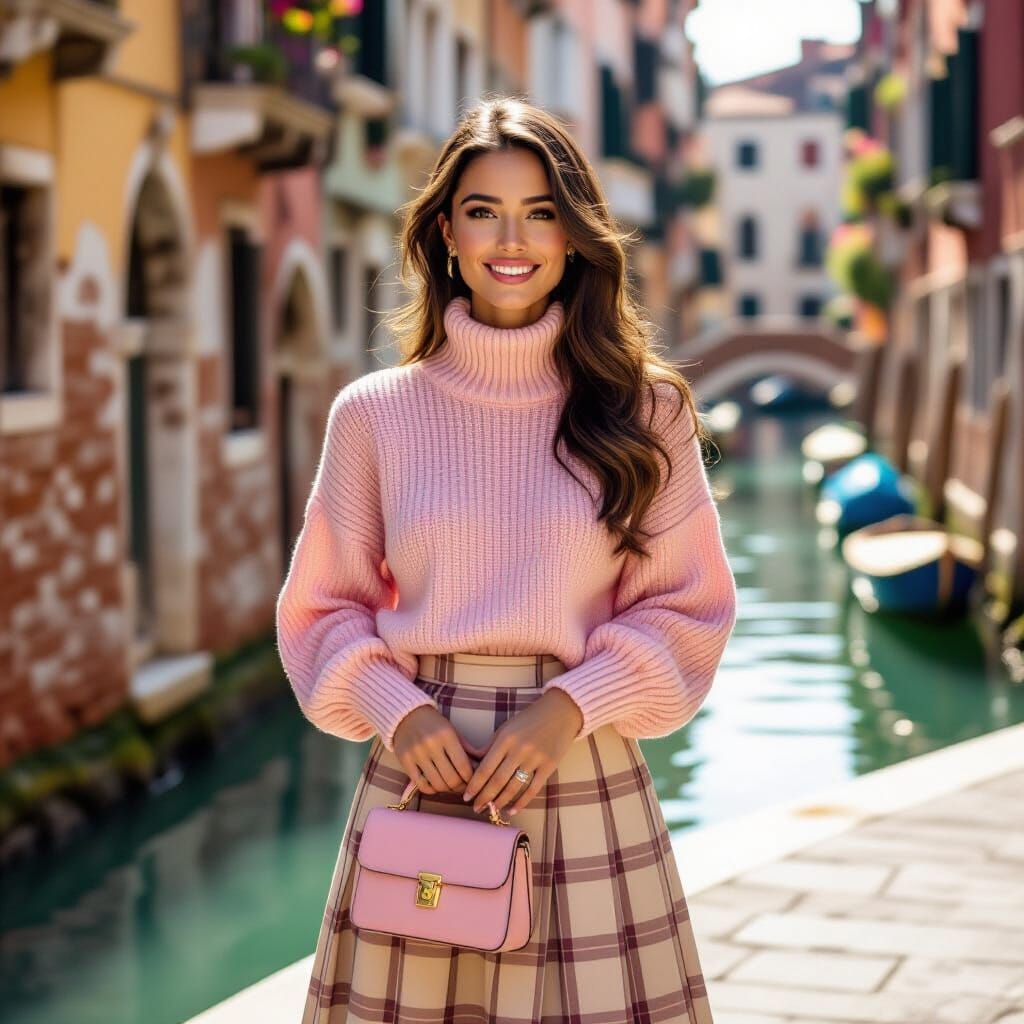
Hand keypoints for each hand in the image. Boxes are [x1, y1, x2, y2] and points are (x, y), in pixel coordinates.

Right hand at [392, 705, 475, 795]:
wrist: (407, 715)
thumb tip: (480, 768)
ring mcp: (417, 754)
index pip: (463, 766)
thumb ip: (466, 749)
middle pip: (451, 778)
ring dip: (447, 790)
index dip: (471, 779)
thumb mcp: (453, 731)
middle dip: (461, 787)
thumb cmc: (434, 724)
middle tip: (464, 788)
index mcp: (447, 735)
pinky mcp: (405, 761)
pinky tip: (436, 785)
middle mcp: (431, 744)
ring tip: (451, 787)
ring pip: (437, 784)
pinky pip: (421, 785)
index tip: (473, 782)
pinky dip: (432, 790)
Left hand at [461, 688, 582, 815]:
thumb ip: (489, 747)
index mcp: (505, 739)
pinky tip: (512, 811)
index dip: (474, 785)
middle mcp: (519, 749)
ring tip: (491, 810)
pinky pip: (533, 789)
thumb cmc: (528, 720)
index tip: (466, 797)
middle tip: (476, 808)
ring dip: (500, 802)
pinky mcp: (549, 765)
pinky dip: (522, 802)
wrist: (560, 712)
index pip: (485, 768)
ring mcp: (535, 758)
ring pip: (513, 787)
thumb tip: (471, 765)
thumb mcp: (506, 728)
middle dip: (484, 797)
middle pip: (497, 781)